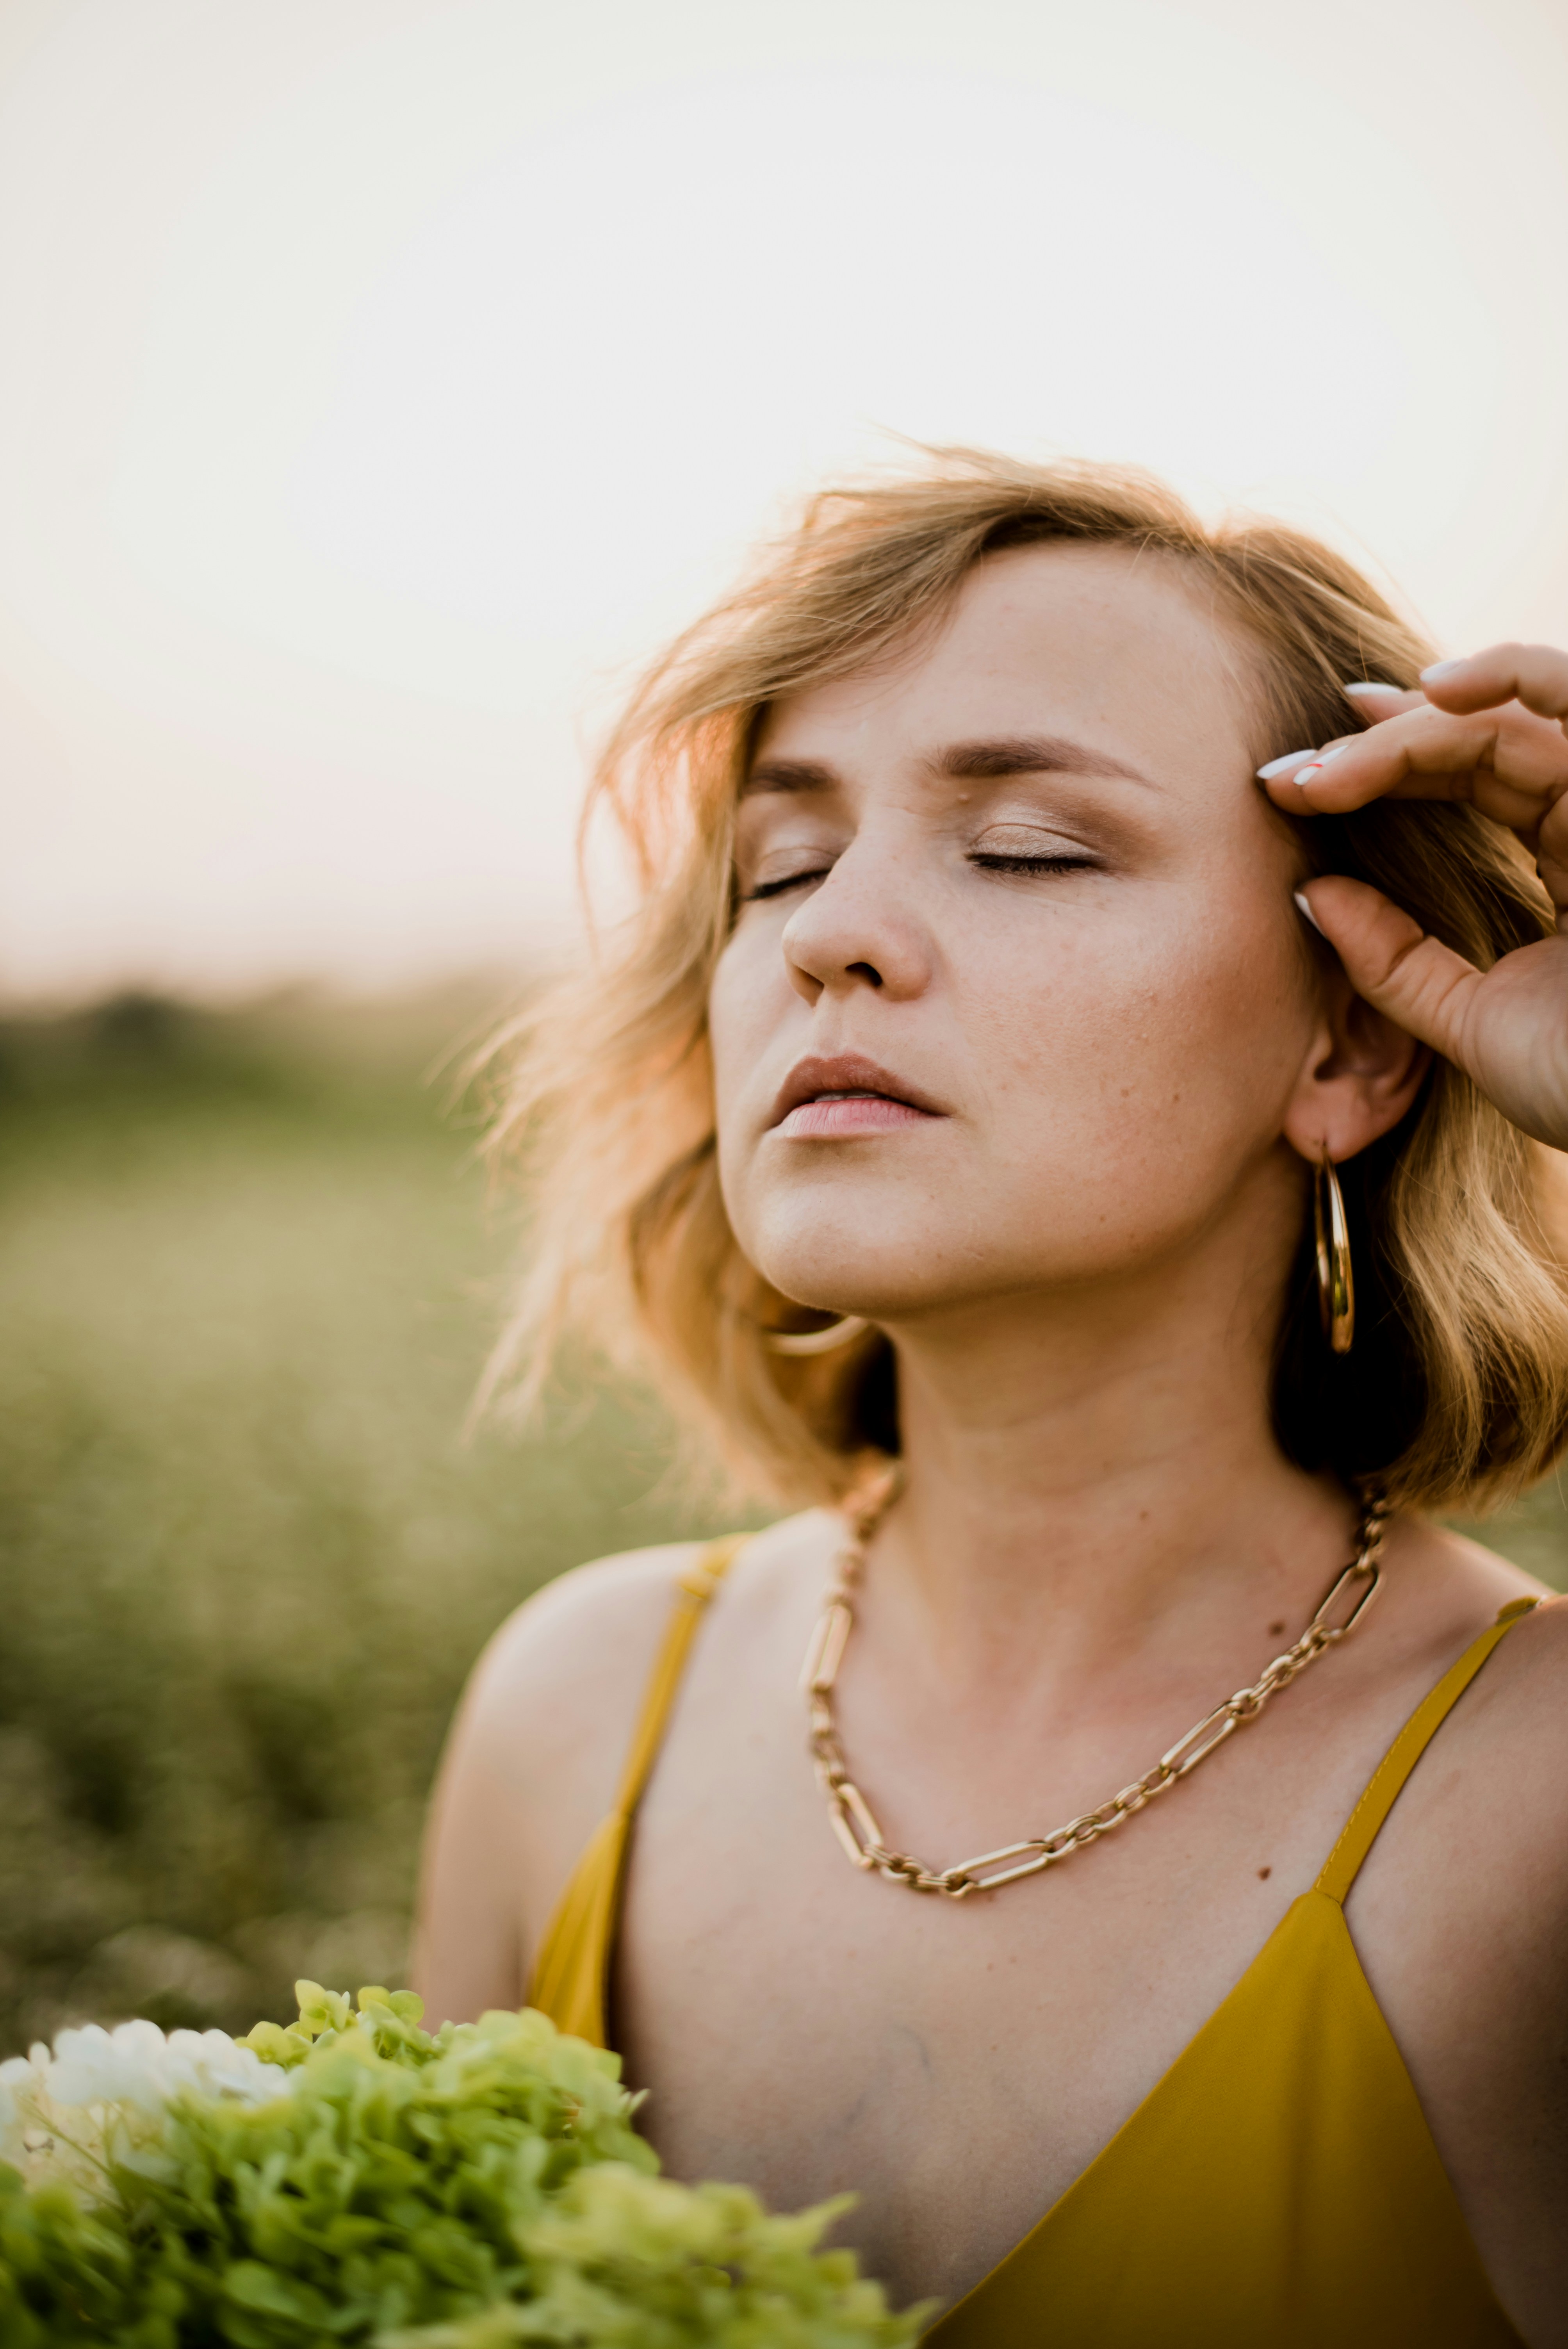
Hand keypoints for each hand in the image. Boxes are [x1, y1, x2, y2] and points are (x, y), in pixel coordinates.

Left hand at [1258, 645, 1567, 1150]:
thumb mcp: (1470, 1025)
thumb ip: (1396, 963)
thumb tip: (1310, 895)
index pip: (1472, 780)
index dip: (1382, 768)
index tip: (1293, 785)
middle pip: (1483, 740)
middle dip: (1378, 745)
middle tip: (1293, 776)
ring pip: (1520, 713)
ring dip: (1423, 714)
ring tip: (1345, 722)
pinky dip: (1513, 678)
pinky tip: (1433, 692)